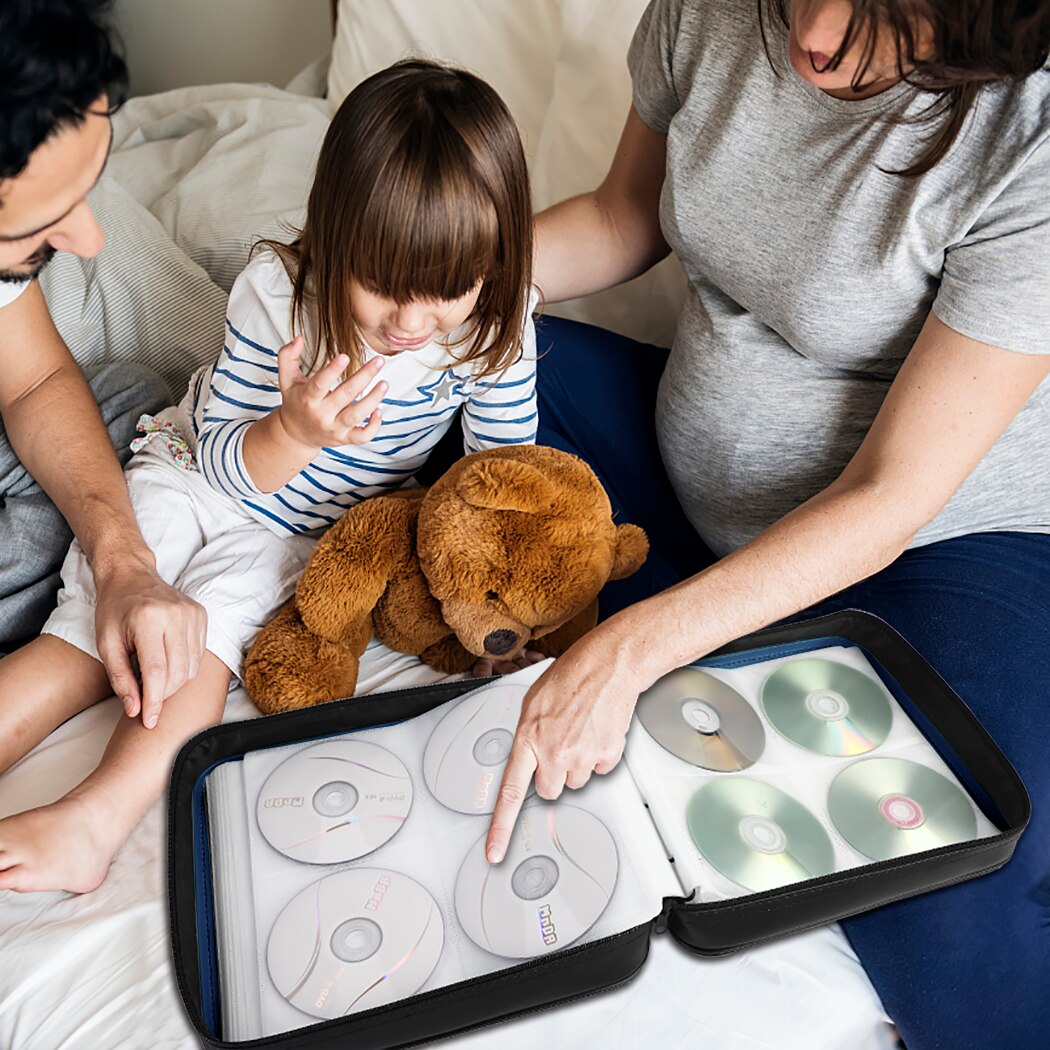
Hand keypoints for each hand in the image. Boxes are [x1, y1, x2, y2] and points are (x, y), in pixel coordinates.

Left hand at [93, 555, 207, 728]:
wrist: (131, 575)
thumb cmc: (114, 610)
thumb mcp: (106, 643)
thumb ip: (120, 678)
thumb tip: (135, 710)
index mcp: (148, 618)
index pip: (156, 671)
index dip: (153, 701)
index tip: (148, 721)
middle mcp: (175, 614)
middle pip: (178, 672)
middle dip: (163, 695)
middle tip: (147, 701)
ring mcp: (192, 613)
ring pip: (192, 667)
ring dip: (174, 683)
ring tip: (155, 681)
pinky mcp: (201, 615)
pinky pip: (198, 654)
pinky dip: (184, 668)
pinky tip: (168, 664)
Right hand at [274, 337, 386, 449]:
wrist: (296, 434)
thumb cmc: (296, 401)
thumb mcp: (286, 379)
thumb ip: (287, 356)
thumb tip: (299, 338)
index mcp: (307, 398)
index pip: (319, 384)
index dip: (332, 370)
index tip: (345, 356)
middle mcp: (321, 415)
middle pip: (345, 395)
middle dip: (364, 376)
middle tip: (379, 360)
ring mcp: (334, 428)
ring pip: (356, 415)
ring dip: (373, 399)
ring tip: (384, 383)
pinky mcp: (344, 438)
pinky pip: (362, 436)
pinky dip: (374, 426)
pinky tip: (379, 410)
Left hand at [485, 625, 647, 862]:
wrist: (607, 666)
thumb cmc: (570, 677)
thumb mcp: (533, 703)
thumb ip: (527, 736)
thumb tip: (526, 757)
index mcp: (528, 738)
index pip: (511, 792)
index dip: (501, 827)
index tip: (494, 852)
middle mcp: (554, 752)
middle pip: (548, 791)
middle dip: (551, 775)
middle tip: (558, 746)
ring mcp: (582, 756)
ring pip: (575, 781)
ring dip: (576, 764)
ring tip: (579, 732)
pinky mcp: (607, 755)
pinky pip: (599, 770)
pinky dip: (598, 756)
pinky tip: (595, 732)